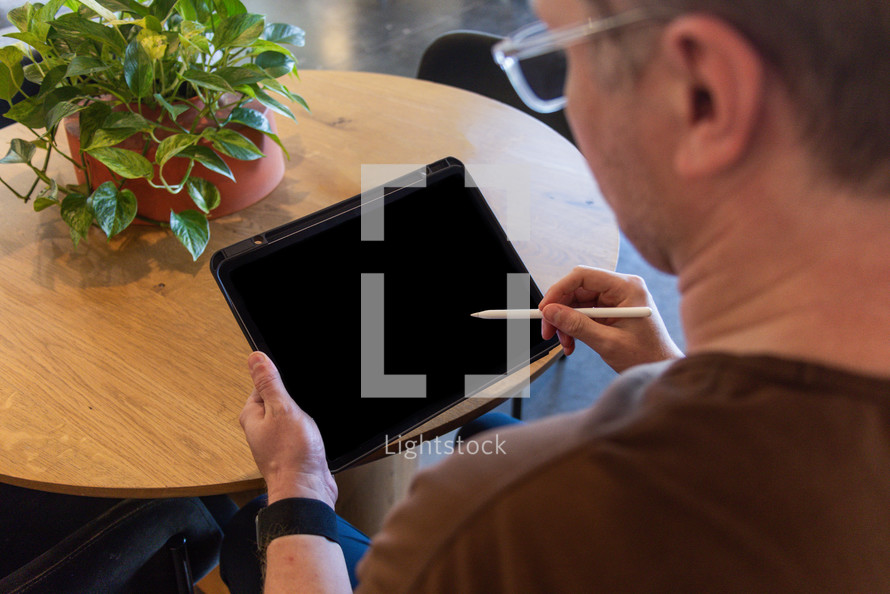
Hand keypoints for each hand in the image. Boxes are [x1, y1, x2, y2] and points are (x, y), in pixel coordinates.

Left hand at [240, 352, 337, 507]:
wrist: (306, 489)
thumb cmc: (292, 455)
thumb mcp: (282, 408)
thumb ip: (269, 382)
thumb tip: (255, 358)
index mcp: (252, 415)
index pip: (262, 384)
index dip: (279, 379)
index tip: (291, 384)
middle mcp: (260, 428)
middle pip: (278, 399)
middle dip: (294, 398)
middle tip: (302, 406)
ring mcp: (276, 440)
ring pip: (291, 416)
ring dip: (303, 416)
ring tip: (307, 423)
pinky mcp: (291, 450)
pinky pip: (299, 431)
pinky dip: (308, 429)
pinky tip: (313, 434)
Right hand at [540, 266, 682, 372]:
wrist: (663, 368)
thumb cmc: (648, 356)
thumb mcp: (608, 342)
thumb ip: (577, 326)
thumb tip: (551, 312)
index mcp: (627, 287)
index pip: (583, 276)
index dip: (559, 290)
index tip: (544, 309)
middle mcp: (621, 288)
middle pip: (577, 289)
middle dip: (560, 311)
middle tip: (548, 331)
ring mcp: (617, 299)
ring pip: (578, 303)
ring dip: (566, 323)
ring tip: (565, 343)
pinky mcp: (612, 311)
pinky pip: (585, 313)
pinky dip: (574, 328)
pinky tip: (572, 344)